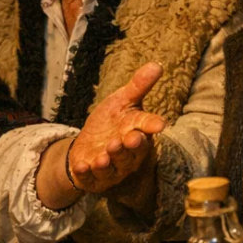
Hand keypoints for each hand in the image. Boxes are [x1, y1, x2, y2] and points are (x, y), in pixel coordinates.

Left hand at [70, 62, 165, 193]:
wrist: (87, 146)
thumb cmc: (110, 123)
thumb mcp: (121, 101)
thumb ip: (138, 86)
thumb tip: (157, 64)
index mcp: (136, 131)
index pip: (146, 127)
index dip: (151, 125)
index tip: (159, 124)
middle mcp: (127, 153)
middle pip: (130, 152)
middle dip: (128, 147)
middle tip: (125, 139)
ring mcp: (111, 168)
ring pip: (113, 167)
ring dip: (108, 162)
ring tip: (103, 156)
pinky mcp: (94, 178)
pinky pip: (91, 178)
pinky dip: (86, 173)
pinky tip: (82, 165)